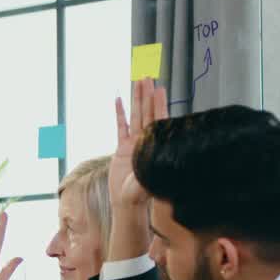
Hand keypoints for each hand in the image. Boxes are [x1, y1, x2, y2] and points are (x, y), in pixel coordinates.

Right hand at [109, 78, 167, 212]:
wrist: (126, 203)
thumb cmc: (140, 195)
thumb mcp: (148, 180)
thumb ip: (151, 168)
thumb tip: (158, 154)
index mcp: (153, 146)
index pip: (157, 121)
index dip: (158, 105)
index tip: (159, 89)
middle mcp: (145, 141)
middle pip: (147, 112)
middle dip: (147, 94)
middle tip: (148, 76)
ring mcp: (133, 143)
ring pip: (135, 115)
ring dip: (136, 98)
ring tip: (137, 81)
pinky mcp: (121, 148)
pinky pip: (120, 127)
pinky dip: (120, 113)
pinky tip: (119, 100)